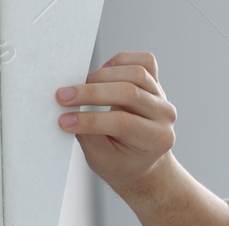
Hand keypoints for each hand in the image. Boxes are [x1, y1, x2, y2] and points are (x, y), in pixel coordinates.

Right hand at [55, 51, 176, 198]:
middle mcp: (164, 116)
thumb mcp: (101, 159)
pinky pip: (145, 61)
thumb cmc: (120, 162)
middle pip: (129, 93)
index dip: (90, 120)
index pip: (123, 123)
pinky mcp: (156, 81)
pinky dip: (121, 61)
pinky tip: (104, 71)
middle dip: (91, 94)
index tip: (64, 121)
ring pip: (136, 73)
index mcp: (158, 139)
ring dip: (103, 75)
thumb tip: (67, 109)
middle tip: (63, 97)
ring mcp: (162, 96)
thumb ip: (87, 133)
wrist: (141, 160)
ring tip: (82, 85)